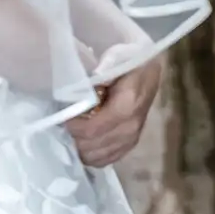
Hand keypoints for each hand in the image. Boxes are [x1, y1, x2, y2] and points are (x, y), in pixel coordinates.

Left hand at [67, 44, 162, 167]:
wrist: (150, 70)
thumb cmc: (131, 61)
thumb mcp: (121, 54)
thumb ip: (108, 63)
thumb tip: (95, 73)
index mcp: (128, 104)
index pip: (93, 129)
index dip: (73, 126)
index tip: (64, 116)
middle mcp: (132, 126)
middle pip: (93, 146)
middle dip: (74, 138)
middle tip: (66, 124)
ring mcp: (133, 137)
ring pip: (98, 156)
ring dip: (81, 147)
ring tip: (74, 132)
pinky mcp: (132, 143)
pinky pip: (107, 159)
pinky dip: (92, 155)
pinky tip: (85, 143)